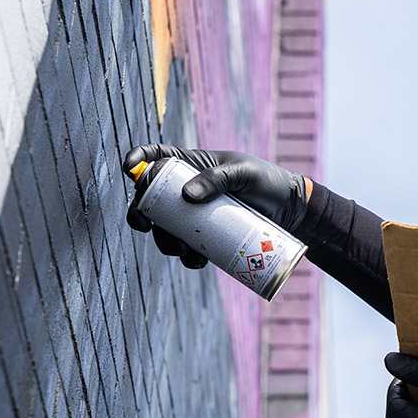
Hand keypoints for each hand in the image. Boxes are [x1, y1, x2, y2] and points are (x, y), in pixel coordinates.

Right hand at [123, 144, 309, 268]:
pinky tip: (197, 261)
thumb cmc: (266, 181)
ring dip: (165, 242)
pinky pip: (186, 247)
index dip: (138, 160)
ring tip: (184, 250)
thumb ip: (217, 178)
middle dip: (141, 215)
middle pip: (151, 201)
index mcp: (191, 164)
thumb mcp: (244, 173)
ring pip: (165, 229)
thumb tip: (185, 196)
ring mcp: (195, 214)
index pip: (156, 157)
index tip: (129, 169)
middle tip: (146, 226)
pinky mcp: (206, 235)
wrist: (289, 211)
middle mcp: (186, 189)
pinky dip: (186, 257)